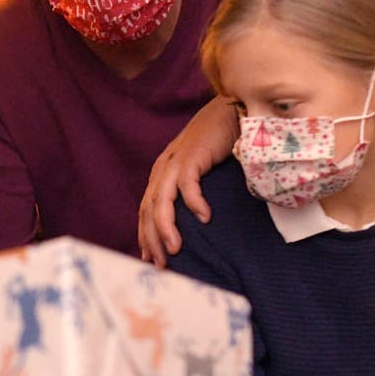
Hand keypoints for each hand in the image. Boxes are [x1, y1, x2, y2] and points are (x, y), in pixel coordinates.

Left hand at [138, 99, 237, 265]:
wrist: (227, 111)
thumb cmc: (217, 144)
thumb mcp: (198, 172)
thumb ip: (190, 192)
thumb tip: (195, 223)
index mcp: (161, 175)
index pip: (147, 211)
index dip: (147, 236)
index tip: (151, 260)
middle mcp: (163, 170)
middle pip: (149, 210)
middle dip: (153, 240)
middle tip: (162, 264)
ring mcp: (175, 163)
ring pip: (162, 201)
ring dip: (167, 227)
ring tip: (176, 249)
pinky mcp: (192, 156)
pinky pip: (188, 184)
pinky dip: (194, 202)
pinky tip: (205, 218)